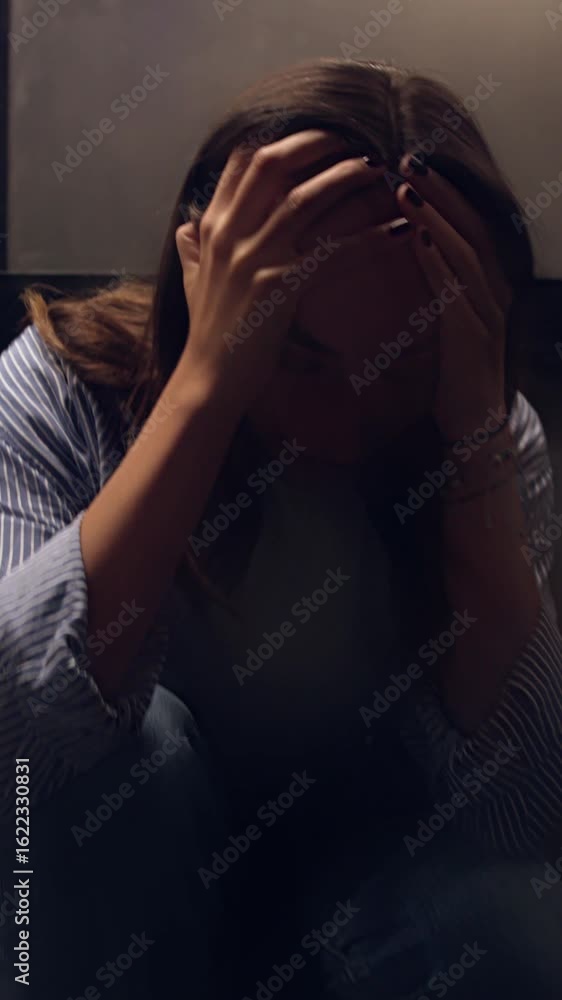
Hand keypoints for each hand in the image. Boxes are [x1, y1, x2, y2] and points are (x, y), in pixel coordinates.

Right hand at [175, 130, 387, 413]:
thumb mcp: (191, 281)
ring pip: (305, 199)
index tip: (315, 136)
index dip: (281, 139)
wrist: (208, 378)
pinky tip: (398, 231)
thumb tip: (186, 227)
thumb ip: (191, 249)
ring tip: (378, 169)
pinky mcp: (280, 286)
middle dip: (316, 142)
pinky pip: (333, 251)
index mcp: (213, 227)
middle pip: (272, 163)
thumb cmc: (207, 332)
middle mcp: (230, 234)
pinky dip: (370, 238)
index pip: (242, 161)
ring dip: (346, 177)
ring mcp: (254, 258)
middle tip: (353, 137)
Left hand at [395, 155, 513, 439]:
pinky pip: (456, 292)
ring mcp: (489, 313)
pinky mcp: (474, 337)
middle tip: (408, 159)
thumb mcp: (448, 318)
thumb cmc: (454, 371)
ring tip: (405, 189)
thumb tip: (413, 240)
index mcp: (489, 283)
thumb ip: (439, 280)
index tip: (413, 164)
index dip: (447, 193)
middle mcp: (495, 291)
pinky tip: (415, 239)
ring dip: (436, 218)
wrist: (473, 425)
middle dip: (442, 192)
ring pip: (466, 253)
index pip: (471, 225)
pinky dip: (437, 263)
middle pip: (473, 228)